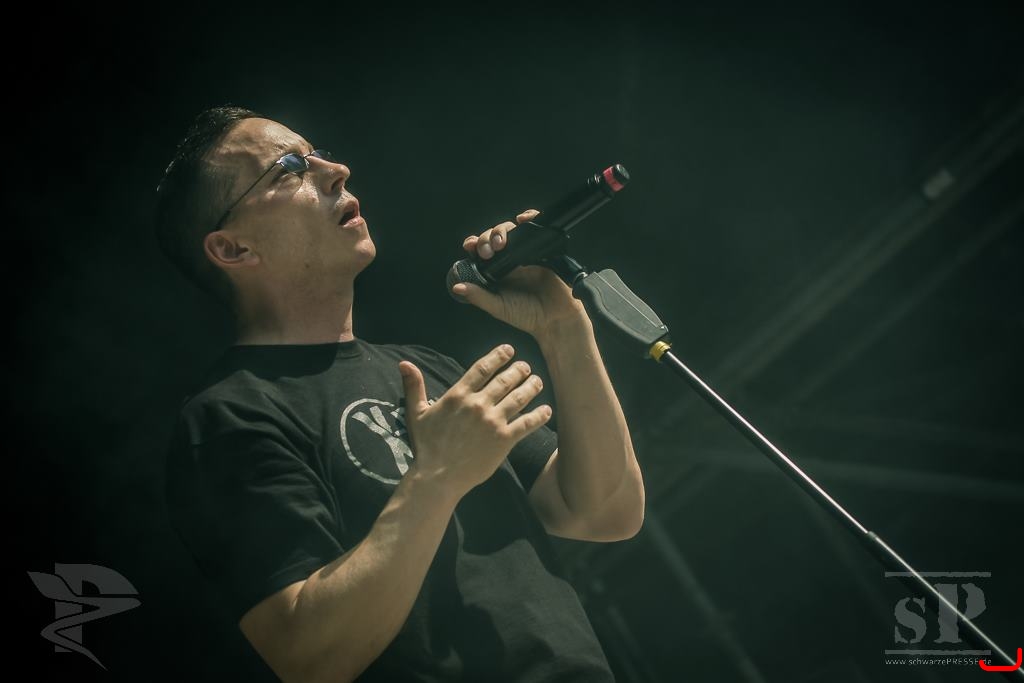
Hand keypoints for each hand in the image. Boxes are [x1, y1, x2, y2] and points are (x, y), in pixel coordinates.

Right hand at [399, 344, 551, 494]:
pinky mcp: (503, 440)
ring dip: (532, 387)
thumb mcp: (417, 413)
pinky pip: (526, 423)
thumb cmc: (426, 446)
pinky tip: (547, 410)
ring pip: (519, 397)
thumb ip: (414, 386)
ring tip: (538, 381)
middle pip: (505, 380)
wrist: (437, 477)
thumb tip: (404, 363)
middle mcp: (477, 405)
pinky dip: (539, 416)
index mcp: (458, 395)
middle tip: (526, 366)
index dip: (498, 356)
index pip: (483, 368)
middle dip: (519, 370)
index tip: (509, 350)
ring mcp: (492, 422)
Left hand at [453, 209, 588, 339]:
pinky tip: (522, 220)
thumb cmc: (528, 315)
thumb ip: (479, 296)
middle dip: (487, 238)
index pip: (482, 251)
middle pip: (494, 236)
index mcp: (498, 271)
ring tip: (500, 242)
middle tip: (488, 251)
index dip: (475, 244)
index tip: (470, 246)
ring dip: (502, 230)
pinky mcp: (544, 249)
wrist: (556, 319)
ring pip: (512, 230)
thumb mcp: (499, 307)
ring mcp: (527, 253)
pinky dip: (530, 217)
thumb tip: (457, 287)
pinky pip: (537, 227)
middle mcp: (511, 260)